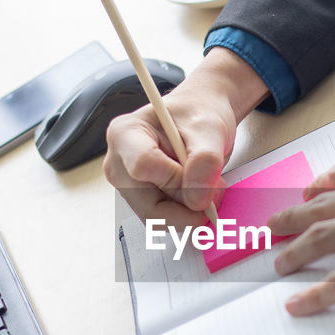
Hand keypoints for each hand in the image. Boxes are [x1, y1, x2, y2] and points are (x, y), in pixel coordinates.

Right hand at [104, 48, 267, 226]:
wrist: (200, 119)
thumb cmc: (198, 114)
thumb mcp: (209, 128)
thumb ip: (206, 160)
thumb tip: (198, 200)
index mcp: (126, 134)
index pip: (143, 167)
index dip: (177, 179)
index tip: (202, 175)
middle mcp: (119, 163)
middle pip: (148, 204)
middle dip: (187, 205)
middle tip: (215, 189)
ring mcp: (128, 185)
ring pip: (157, 219)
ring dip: (189, 212)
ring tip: (208, 186)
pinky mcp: (141, 200)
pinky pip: (163, 221)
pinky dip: (186, 214)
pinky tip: (199, 194)